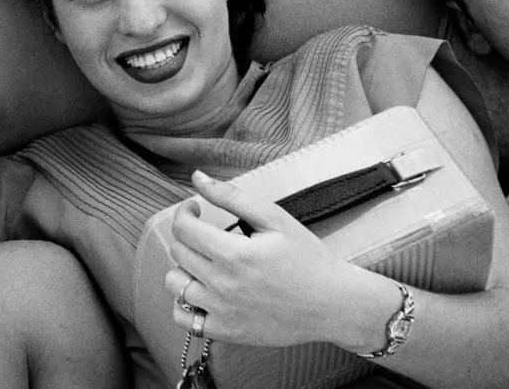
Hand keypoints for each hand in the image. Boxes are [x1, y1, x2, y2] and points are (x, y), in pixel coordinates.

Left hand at [163, 170, 362, 348]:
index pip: (183, 228)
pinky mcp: (226, 332)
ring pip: (175, 284)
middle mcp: (223, 285)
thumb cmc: (308, 259)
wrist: (333, 304)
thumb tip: (197, 177)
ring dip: (183, 268)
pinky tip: (202, 291)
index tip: (195, 209)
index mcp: (235, 254)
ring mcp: (222, 311)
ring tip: (204, 262)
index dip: (184, 212)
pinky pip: (184, 318)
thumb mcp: (275, 218)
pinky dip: (185, 303)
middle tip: (205, 233)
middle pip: (178, 252)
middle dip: (187, 235)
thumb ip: (231, 196)